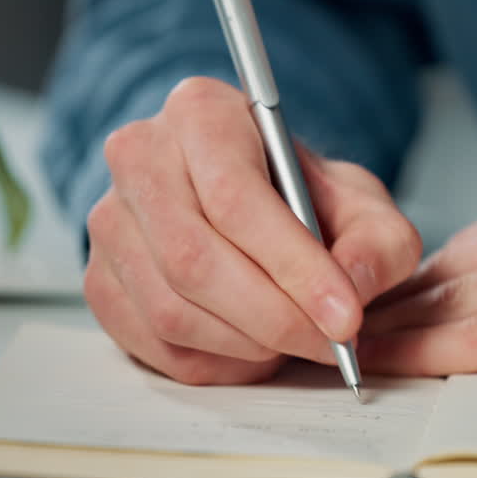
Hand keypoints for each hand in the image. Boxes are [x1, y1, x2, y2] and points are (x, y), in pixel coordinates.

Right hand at [85, 77, 421, 384]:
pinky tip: (257, 350)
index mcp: (200, 113)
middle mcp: (138, 158)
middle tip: (331, 344)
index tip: (345, 317)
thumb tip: (349, 291)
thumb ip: (376, 244)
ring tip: (297, 341)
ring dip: (248, 346)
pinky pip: (155, 346)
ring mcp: (107, 222)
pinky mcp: (100, 282)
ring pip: (171, 310)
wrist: (254, 209)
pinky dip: (218, 364)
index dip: (293, 266)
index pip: (235, 196)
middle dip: (274, 318)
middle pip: (194, 259)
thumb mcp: (361, 205)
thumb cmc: (304, 198)